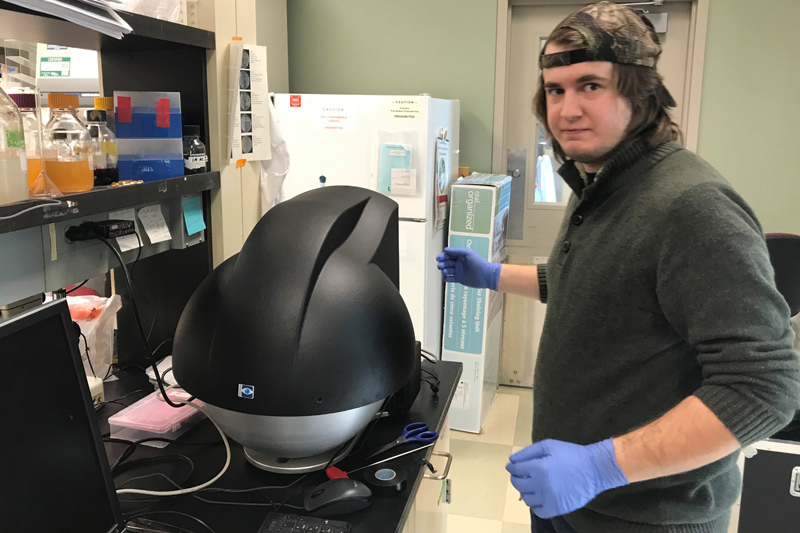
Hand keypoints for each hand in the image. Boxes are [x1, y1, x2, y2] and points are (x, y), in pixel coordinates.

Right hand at [436, 247, 501, 289]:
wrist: (485, 275)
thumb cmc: (477, 262)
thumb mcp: (467, 253)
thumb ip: (456, 251)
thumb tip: (445, 250)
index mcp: (460, 256)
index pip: (448, 255)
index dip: (442, 256)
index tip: (438, 258)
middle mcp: (458, 263)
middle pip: (446, 263)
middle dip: (442, 264)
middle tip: (440, 266)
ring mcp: (458, 272)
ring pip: (447, 271)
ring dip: (444, 271)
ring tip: (445, 272)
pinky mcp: (459, 279)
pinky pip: (450, 279)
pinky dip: (446, 278)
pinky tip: (446, 278)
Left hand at [506, 439, 627, 518]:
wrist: (595, 469)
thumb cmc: (571, 454)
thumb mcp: (549, 445)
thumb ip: (528, 452)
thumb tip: (512, 459)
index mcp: (538, 468)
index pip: (515, 470)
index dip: (512, 467)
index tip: (512, 466)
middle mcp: (541, 485)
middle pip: (518, 484)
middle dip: (516, 478)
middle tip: (521, 475)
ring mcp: (549, 499)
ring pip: (526, 498)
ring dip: (525, 491)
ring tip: (531, 485)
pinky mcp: (557, 508)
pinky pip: (538, 511)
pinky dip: (535, 505)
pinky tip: (539, 497)